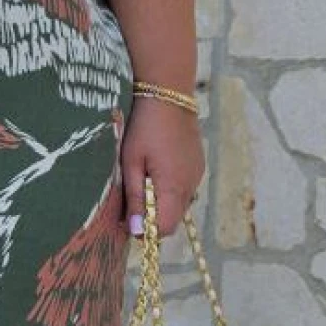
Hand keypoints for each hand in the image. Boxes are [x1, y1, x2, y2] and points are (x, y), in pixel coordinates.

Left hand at [121, 96, 205, 238]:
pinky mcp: (198, 165)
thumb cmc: (143, 127)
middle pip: (173, 219)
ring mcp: (197, 174)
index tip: (126, 220)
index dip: (145, 230)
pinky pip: (184, 188)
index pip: (164, 228)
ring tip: (142, 178)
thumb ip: (135, 198)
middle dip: (152, 217)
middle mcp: (191, 185)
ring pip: (179, 204)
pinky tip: (156, 169)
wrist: (168, 94)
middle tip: (130, 199)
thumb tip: (137, 231)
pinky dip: (169, 189)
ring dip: (161, 203)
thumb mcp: (131, 162)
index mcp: (174, 187)